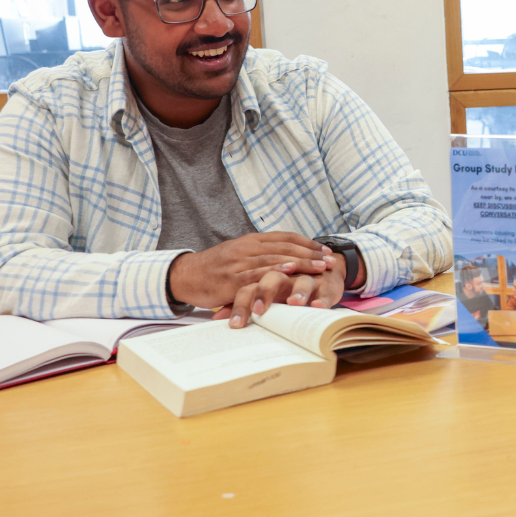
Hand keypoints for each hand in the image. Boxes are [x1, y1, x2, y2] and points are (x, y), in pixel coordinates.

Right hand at [168, 232, 331, 310]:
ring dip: (301, 263)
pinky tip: (290, 273)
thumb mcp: (238, 254)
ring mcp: (240, 263)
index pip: (285, 237)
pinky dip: (276, 273)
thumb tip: (286, 258)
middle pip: (285, 247)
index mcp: (250, 240)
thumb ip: (260, 254)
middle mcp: (247, 248)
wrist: (185, 275)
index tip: (325, 250)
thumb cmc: (215, 267)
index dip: (307, 243)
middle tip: (330, 261)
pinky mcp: (232, 279)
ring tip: (320, 267)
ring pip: (275, 259)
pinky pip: (257, 275)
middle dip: (310, 254)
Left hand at [214, 253, 347, 327]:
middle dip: (265, 293)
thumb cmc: (286, 287)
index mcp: (265, 277)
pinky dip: (322, 298)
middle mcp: (286, 276)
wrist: (320, 270)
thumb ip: (242, 303)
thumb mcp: (263, 294)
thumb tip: (218, 320)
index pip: (249, 288)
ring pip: (302, 281)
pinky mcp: (326, 284)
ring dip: (298, 291)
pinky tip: (318, 306)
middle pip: (273, 279)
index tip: (236, 323)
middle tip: (259, 311)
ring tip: (294, 303)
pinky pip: (325, 291)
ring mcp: (307, 278)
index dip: (242, 304)